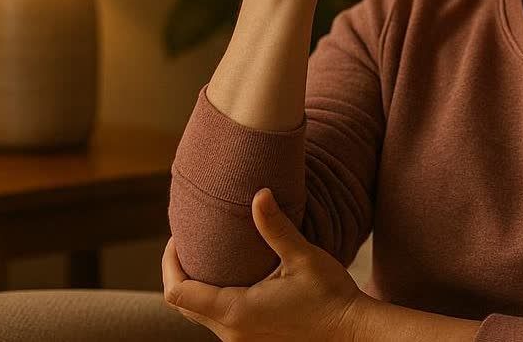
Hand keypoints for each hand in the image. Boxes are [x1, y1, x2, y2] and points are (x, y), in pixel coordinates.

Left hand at [162, 188, 369, 341]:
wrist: (352, 333)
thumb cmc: (330, 296)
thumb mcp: (303, 258)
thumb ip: (276, 227)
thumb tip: (259, 193)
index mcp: (236, 311)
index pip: (177, 292)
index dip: (170, 263)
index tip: (178, 239)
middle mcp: (231, 334)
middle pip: (183, 306)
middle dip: (179, 273)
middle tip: (187, 243)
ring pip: (200, 316)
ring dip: (197, 288)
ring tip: (207, 257)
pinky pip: (218, 324)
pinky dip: (214, 301)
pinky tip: (231, 279)